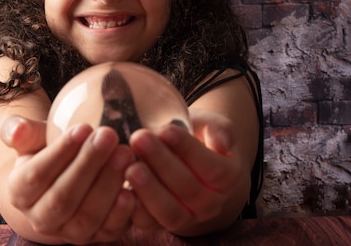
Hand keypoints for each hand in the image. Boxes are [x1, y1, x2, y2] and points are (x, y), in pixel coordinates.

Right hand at [0, 116, 138, 243]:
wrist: (64, 177)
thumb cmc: (47, 150)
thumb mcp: (30, 137)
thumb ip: (18, 129)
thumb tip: (18, 129)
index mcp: (19, 192)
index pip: (36, 175)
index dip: (60, 152)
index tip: (84, 126)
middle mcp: (41, 218)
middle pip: (62, 198)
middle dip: (88, 165)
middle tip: (109, 135)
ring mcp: (69, 232)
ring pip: (87, 216)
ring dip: (108, 185)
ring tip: (125, 152)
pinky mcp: (97, 237)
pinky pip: (110, 229)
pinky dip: (122, 212)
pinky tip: (133, 188)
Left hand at [125, 109, 242, 234]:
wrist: (185, 160)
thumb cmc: (196, 136)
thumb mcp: (210, 125)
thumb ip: (220, 129)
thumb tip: (222, 143)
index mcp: (228, 176)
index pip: (213, 167)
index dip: (189, 150)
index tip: (166, 130)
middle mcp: (211, 203)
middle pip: (189, 189)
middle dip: (162, 163)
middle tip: (139, 139)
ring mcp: (188, 217)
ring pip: (171, 212)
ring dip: (149, 190)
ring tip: (130, 167)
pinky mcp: (162, 225)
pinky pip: (149, 224)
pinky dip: (135, 210)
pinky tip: (122, 190)